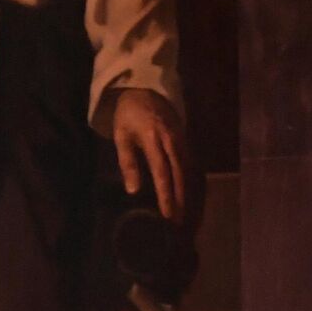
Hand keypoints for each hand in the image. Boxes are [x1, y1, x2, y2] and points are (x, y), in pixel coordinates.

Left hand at [104, 87, 187, 220]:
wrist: (145, 89)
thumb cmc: (128, 115)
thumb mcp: (121, 136)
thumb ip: (127, 162)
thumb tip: (133, 190)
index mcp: (154, 140)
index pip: (162, 173)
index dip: (165, 195)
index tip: (167, 214)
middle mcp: (172, 141)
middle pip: (179, 175)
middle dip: (180, 199)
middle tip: (179, 222)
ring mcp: (182, 139)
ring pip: (188, 171)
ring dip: (187, 192)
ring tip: (184, 213)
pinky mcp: (186, 139)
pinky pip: (190, 163)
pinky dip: (190, 180)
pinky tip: (188, 194)